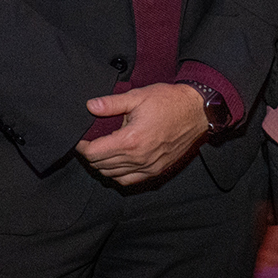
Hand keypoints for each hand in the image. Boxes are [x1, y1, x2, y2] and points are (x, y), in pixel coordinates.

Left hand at [75, 81, 209, 184]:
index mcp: (131, 140)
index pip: (94, 153)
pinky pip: (129, 181)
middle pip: (101, 165)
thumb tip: (90, 106)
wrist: (196, 112)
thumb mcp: (138, 96)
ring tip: (100, 152)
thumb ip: (111, 103)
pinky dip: (118, 175)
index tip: (80, 139)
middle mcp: (138, 158)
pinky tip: (115, 164)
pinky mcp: (156, 170)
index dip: (82, 147)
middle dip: (90, 155)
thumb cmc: (169, 102)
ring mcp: (148, 167)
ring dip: (102, 166)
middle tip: (88, 143)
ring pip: (113, 175)